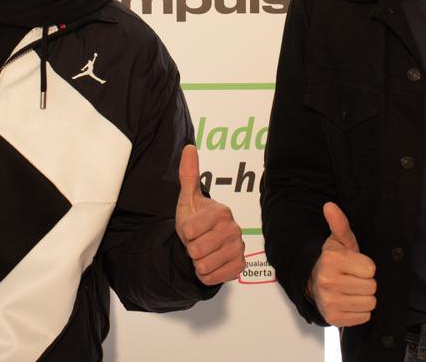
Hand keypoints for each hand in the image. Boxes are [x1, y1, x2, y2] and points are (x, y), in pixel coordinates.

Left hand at [175, 145, 245, 284]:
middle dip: (191, 249)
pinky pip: (213, 278)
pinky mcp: (240, 266)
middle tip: (197, 242)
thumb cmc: (195, 221)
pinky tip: (211, 263)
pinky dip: (208, 274)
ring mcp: (239, 248)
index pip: (190, 231)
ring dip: (198, 263)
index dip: (186, 233)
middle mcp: (234, 229)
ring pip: (203, 266)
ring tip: (204, 252)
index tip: (192, 228)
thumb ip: (188, 175)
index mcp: (222, 212)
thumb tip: (189, 148)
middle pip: (196, 250)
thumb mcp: (187, 199)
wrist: (203, 244)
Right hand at [307, 202, 376, 326]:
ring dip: (364, 298)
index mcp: (331, 260)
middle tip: (354, 279)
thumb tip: (330, 205)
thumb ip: (340, 223)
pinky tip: (349, 302)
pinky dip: (359, 311)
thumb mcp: (339, 241)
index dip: (366, 267)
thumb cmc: (332, 261)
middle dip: (366, 283)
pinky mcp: (333, 318)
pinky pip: (364, 317)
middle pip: (371, 287)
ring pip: (369, 303)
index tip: (355, 266)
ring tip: (352, 290)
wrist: (313, 283)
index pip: (370, 269)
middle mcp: (328, 281)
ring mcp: (329, 301)